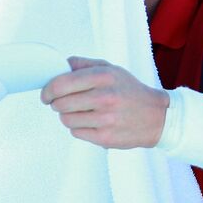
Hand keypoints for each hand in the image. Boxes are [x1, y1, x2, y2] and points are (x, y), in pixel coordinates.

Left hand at [40, 56, 168, 148]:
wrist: (156, 117)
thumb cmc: (130, 91)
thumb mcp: (111, 69)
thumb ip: (83, 64)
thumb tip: (60, 65)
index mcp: (103, 77)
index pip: (62, 83)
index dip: (48, 90)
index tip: (46, 94)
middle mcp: (104, 97)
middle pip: (60, 103)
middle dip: (56, 103)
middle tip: (59, 102)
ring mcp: (105, 119)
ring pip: (66, 119)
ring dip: (67, 116)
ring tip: (79, 111)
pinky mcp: (105, 137)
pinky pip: (76, 133)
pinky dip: (78, 127)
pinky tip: (90, 121)